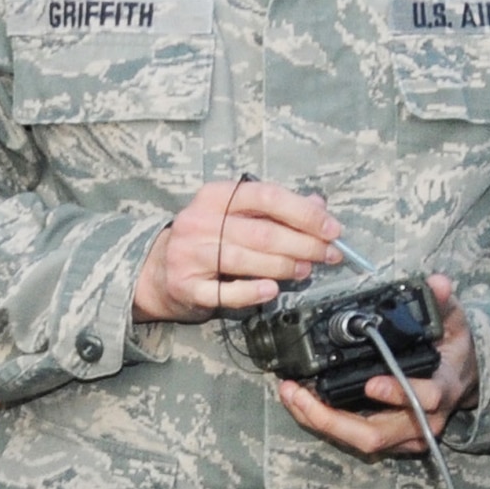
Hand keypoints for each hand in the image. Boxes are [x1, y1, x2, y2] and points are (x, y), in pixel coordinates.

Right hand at [134, 180, 342, 322]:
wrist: (157, 272)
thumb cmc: (206, 240)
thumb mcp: (234, 215)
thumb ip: (275, 210)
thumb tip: (319, 205)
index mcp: (215, 196)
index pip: (267, 197)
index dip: (304, 213)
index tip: (332, 229)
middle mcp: (199, 221)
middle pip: (262, 232)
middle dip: (303, 244)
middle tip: (328, 254)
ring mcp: (190, 254)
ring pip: (247, 260)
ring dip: (285, 267)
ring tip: (306, 270)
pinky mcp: (187, 286)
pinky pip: (225, 292)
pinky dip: (252, 292)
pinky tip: (272, 290)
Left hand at [277, 274, 478, 458]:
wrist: (461, 378)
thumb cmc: (452, 350)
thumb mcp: (452, 322)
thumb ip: (441, 303)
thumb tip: (437, 283)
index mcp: (442, 388)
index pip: (425, 398)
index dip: (397, 394)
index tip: (371, 383)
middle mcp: (424, 420)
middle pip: (377, 434)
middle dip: (333, 418)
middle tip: (300, 393)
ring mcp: (405, 435)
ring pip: (360, 440)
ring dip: (320, 421)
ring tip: (291, 394)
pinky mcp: (389, 440)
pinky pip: (352, 438)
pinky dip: (323, 422)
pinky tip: (299, 402)